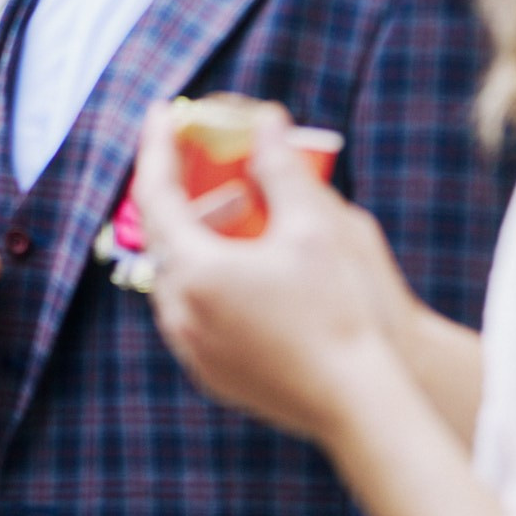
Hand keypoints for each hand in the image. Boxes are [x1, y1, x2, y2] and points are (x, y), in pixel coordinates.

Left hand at [136, 102, 406, 444]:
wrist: (359, 404)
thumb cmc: (341, 310)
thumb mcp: (316, 225)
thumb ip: (281, 165)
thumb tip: (266, 120)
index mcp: (193, 271)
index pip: (155, 192)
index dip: (158, 144)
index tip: (164, 110)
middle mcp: (178, 311)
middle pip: (162, 233)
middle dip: (180, 188)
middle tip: (203, 154)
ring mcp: (190, 348)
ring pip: (175, 275)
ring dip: (196, 236)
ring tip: (235, 209)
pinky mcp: (210, 373)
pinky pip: (192, 312)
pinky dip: (206, 277)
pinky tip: (244, 266)